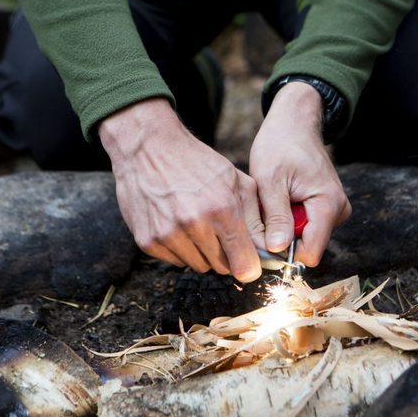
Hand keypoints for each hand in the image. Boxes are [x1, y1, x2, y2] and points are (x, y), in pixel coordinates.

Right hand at [99, 98, 262, 281]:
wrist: (148, 149)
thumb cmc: (197, 163)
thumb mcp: (237, 181)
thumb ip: (256, 217)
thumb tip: (269, 248)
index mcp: (222, 209)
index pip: (243, 264)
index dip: (249, 267)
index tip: (249, 263)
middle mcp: (195, 225)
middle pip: (222, 268)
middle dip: (226, 254)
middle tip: (219, 231)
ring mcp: (168, 235)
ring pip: (198, 266)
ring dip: (202, 252)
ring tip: (196, 224)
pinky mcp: (148, 241)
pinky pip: (175, 261)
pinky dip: (180, 249)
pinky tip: (176, 224)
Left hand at [250, 82, 351, 266]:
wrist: (294, 123)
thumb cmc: (280, 144)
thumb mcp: (270, 180)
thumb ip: (276, 217)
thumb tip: (277, 249)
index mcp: (328, 205)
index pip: (310, 254)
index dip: (284, 253)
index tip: (263, 238)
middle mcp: (338, 211)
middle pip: (306, 247)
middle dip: (282, 236)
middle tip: (265, 210)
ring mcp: (334, 210)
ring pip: (304, 238)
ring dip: (284, 226)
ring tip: (273, 200)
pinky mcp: (327, 208)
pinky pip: (306, 226)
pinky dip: (289, 218)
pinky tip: (281, 199)